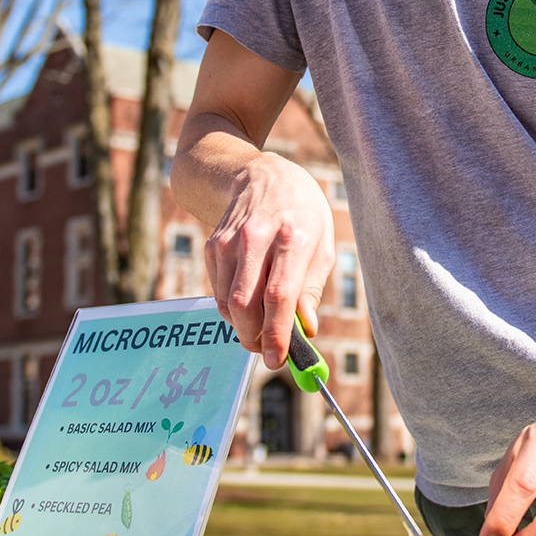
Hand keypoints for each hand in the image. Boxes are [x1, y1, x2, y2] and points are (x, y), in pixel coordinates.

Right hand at [204, 153, 335, 370]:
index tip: (278, 360)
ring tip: (260, 328)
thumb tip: (304, 329)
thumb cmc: (301, 213)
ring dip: (243, 327)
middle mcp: (256, 237)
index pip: (279, 295)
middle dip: (254, 338)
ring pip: (228, 302)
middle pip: (246, 304)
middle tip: (267, 350)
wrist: (261, 175)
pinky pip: (219, 292)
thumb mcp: (323, 244)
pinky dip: (232, 308)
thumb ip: (312, 289)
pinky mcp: (213, 246)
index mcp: (293, 236)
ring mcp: (229, 241)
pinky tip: (249, 300)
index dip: (276, 333)